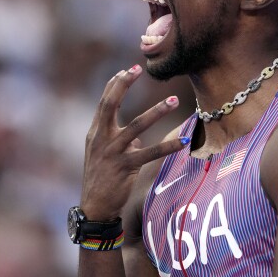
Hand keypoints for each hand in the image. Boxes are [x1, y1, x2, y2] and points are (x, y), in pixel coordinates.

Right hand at [80, 64, 185, 220]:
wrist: (94, 206)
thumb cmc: (101, 178)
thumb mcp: (104, 154)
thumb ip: (119, 140)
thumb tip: (139, 137)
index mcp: (95, 133)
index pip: (104, 102)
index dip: (115, 84)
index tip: (128, 69)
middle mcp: (101, 138)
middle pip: (110, 105)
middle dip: (123, 85)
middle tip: (138, 69)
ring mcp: (112, 152)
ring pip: (136, 127)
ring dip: (156, 111)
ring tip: (174, 100)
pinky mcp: (125, 166)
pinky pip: (150, 153)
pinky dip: (168, 146)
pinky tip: (183, 141)